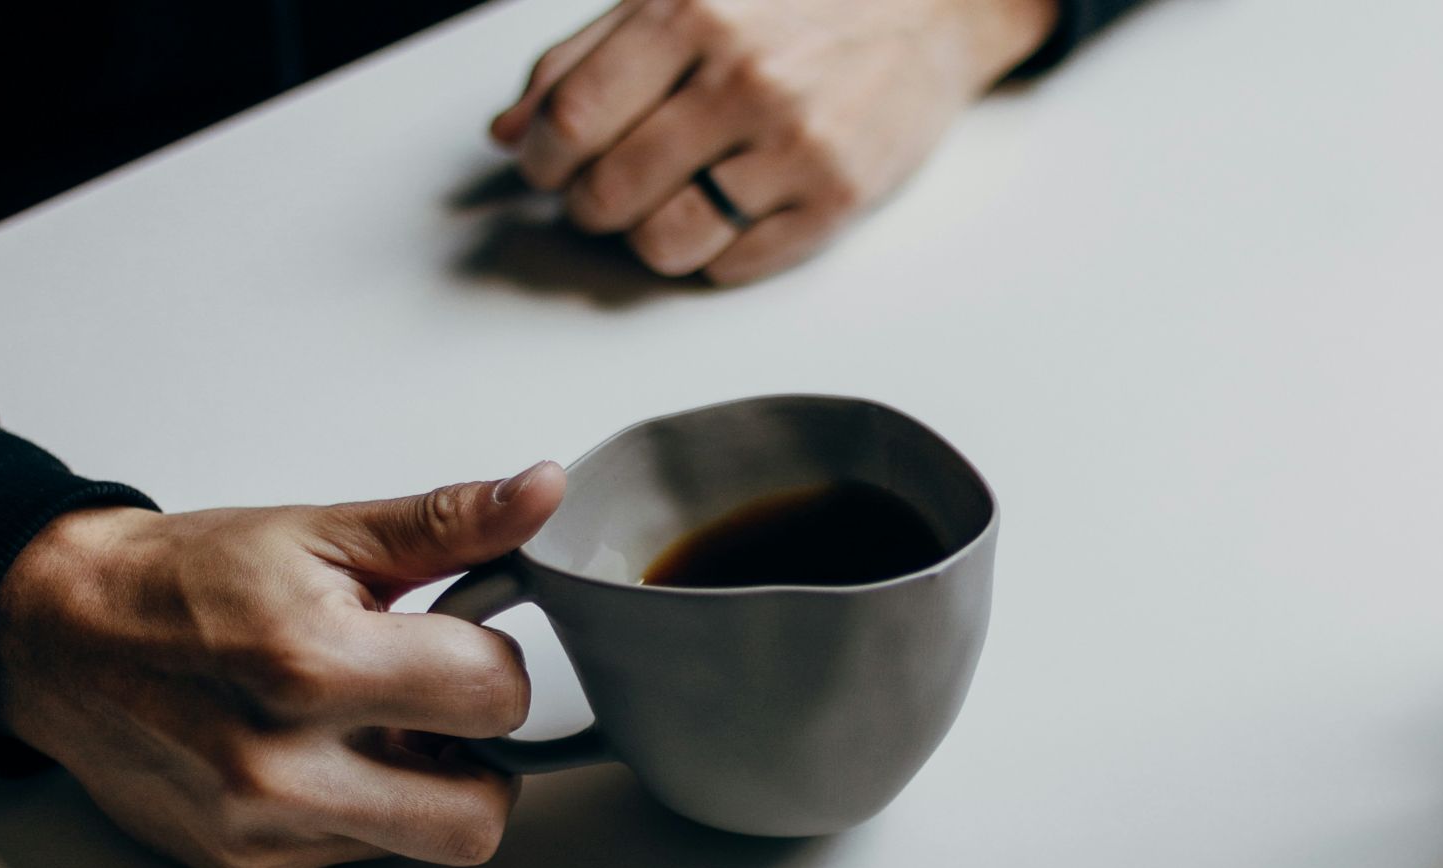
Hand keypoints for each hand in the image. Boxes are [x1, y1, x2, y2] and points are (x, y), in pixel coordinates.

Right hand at [0, 462, 566, 867]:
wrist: (66, 635)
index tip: (462, 645)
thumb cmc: (191, 581)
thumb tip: (539, 492)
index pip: (496, 698)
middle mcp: (283, 765)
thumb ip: (449, 524)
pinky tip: (318, 761)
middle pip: (478, 816)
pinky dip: (359, 816)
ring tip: (368, 727)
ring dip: (420, 789)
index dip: (495, 665)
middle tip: (441, 712)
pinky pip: (355, 862)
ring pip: (421, 844)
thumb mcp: (326, 533)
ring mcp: (263, 831)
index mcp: (313, 664)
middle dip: (483, 762)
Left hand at [490, 0, 1057, 283]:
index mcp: (692, 13)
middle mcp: (744, 80)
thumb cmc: (800, 2)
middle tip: (602, 193)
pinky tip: (726, 212)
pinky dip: (712, 254)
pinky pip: (734, 267)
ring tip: (663, 207)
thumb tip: (510, 131)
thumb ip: (586, 55)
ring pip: (666, 244)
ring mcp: (796, 145)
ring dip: (645, 240)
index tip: (548, 165)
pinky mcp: (839, 199)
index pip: (572, 120)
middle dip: (588, 207)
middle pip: (609, 193)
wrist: (932, 7)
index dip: (543, 159)